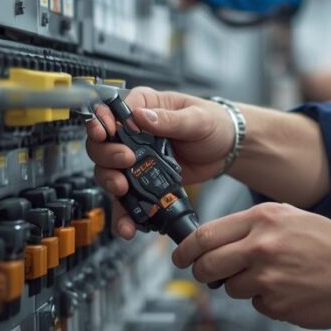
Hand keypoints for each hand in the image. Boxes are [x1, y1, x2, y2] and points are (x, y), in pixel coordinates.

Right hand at [86, 87, 234, 237]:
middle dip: (107, 156)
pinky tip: (128, 224)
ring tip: (122, 190)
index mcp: (143, 107)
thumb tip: (142, 116)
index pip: (111, 112)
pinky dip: (124, 213)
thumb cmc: (214, 124)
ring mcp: (136, 159)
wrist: (228, 151)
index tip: (104, 133)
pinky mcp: (143, 181)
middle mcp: (133, 133)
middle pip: (102, 144)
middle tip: (125, 162)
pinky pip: (127, 198)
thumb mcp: (197, 118)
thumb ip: (169, 119)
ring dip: (110, 182)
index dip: (102, 122)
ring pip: (109, 172)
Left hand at [172, 202, 330, 330]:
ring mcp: (268, 278)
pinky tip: (290, 291)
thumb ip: (252, 227)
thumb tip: (214, 242)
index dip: (185, 249)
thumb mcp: (291, 219)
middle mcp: (262, 246)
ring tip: (275, 278)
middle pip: (207, 265)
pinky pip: (256, 305)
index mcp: (264, 219)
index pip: (205, 235)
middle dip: (202, 273)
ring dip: (242, 287)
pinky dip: (267, 302)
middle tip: (209, 275)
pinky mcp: (277, 305)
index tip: (180, 256)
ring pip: (230, 288)